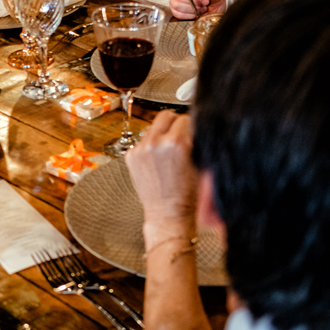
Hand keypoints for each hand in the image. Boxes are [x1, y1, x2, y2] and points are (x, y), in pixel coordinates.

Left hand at [125, 111, 197, 238]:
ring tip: (168, 152)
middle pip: (166, 116)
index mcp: (176, 143)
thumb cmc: (186, 195)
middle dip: (175, 123)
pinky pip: (142, 141)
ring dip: (161, 134)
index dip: (191, 125)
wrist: (168, 213)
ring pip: (152, 128)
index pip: (184, 118)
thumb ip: (194, 140)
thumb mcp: (199, 163)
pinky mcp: (130, 156)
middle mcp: (155, 143)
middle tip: (180, 135)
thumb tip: (193, 125)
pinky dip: (150, 147)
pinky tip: (157, 161)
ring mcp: (140, 150)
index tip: (192, 131)